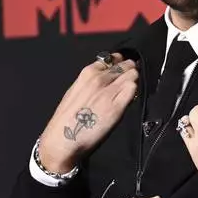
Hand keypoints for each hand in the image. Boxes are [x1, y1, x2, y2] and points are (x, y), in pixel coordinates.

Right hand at [37, 52, 137, 171]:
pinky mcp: (117, 106)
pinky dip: (134, 91)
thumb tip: (105, 79)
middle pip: (124, 65)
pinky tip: (131, 97)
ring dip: (133, 79)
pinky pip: (132, 90)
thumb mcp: (75, 92)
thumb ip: (90, 82)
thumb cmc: (66, 118)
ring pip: (132, 75)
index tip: (121, 68)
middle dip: (129, 69)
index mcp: (87, 73)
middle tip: (132, 75)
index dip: (119, 63)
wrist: (63, 138)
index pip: (111, 59)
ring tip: (131, 87)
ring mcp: (109, 91)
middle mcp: (99, 79)